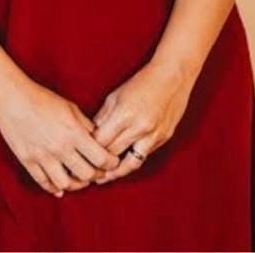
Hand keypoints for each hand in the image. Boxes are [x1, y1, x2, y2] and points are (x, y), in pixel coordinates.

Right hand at [0, 77, 121, 196]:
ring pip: (65, 184)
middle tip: (98, 172)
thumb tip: (97, 138)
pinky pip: (44, 183)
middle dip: (96, 175)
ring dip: (76, 184)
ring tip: (78, 179)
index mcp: (73, 132)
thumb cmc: (42, 98)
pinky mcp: (28, 161)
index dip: (110, 163)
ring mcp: (43, 157)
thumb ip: (85, 125)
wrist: (13, 98)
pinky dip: (54, 188)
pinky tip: (60, 186)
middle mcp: (60, 148)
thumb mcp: (70, 107)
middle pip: (86, 175)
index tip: (112, 162)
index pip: (100, 157)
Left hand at [90, 59, 194, 184]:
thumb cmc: (142, 82)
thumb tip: (90, 135)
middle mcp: (140, 128)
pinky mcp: (163, 139)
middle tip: (87, 169)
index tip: (81, 154)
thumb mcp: (116, 95)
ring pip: (130, 164)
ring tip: (104, 178)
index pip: (101, 142)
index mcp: (125, 114)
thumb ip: (103, 117)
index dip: (89, 149)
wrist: (173, 76)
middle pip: (113, 154)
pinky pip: (143, 156)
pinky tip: (122, 165)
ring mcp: (154, 135)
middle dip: (99, 163)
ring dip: (116, 172)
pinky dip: (132, 161)